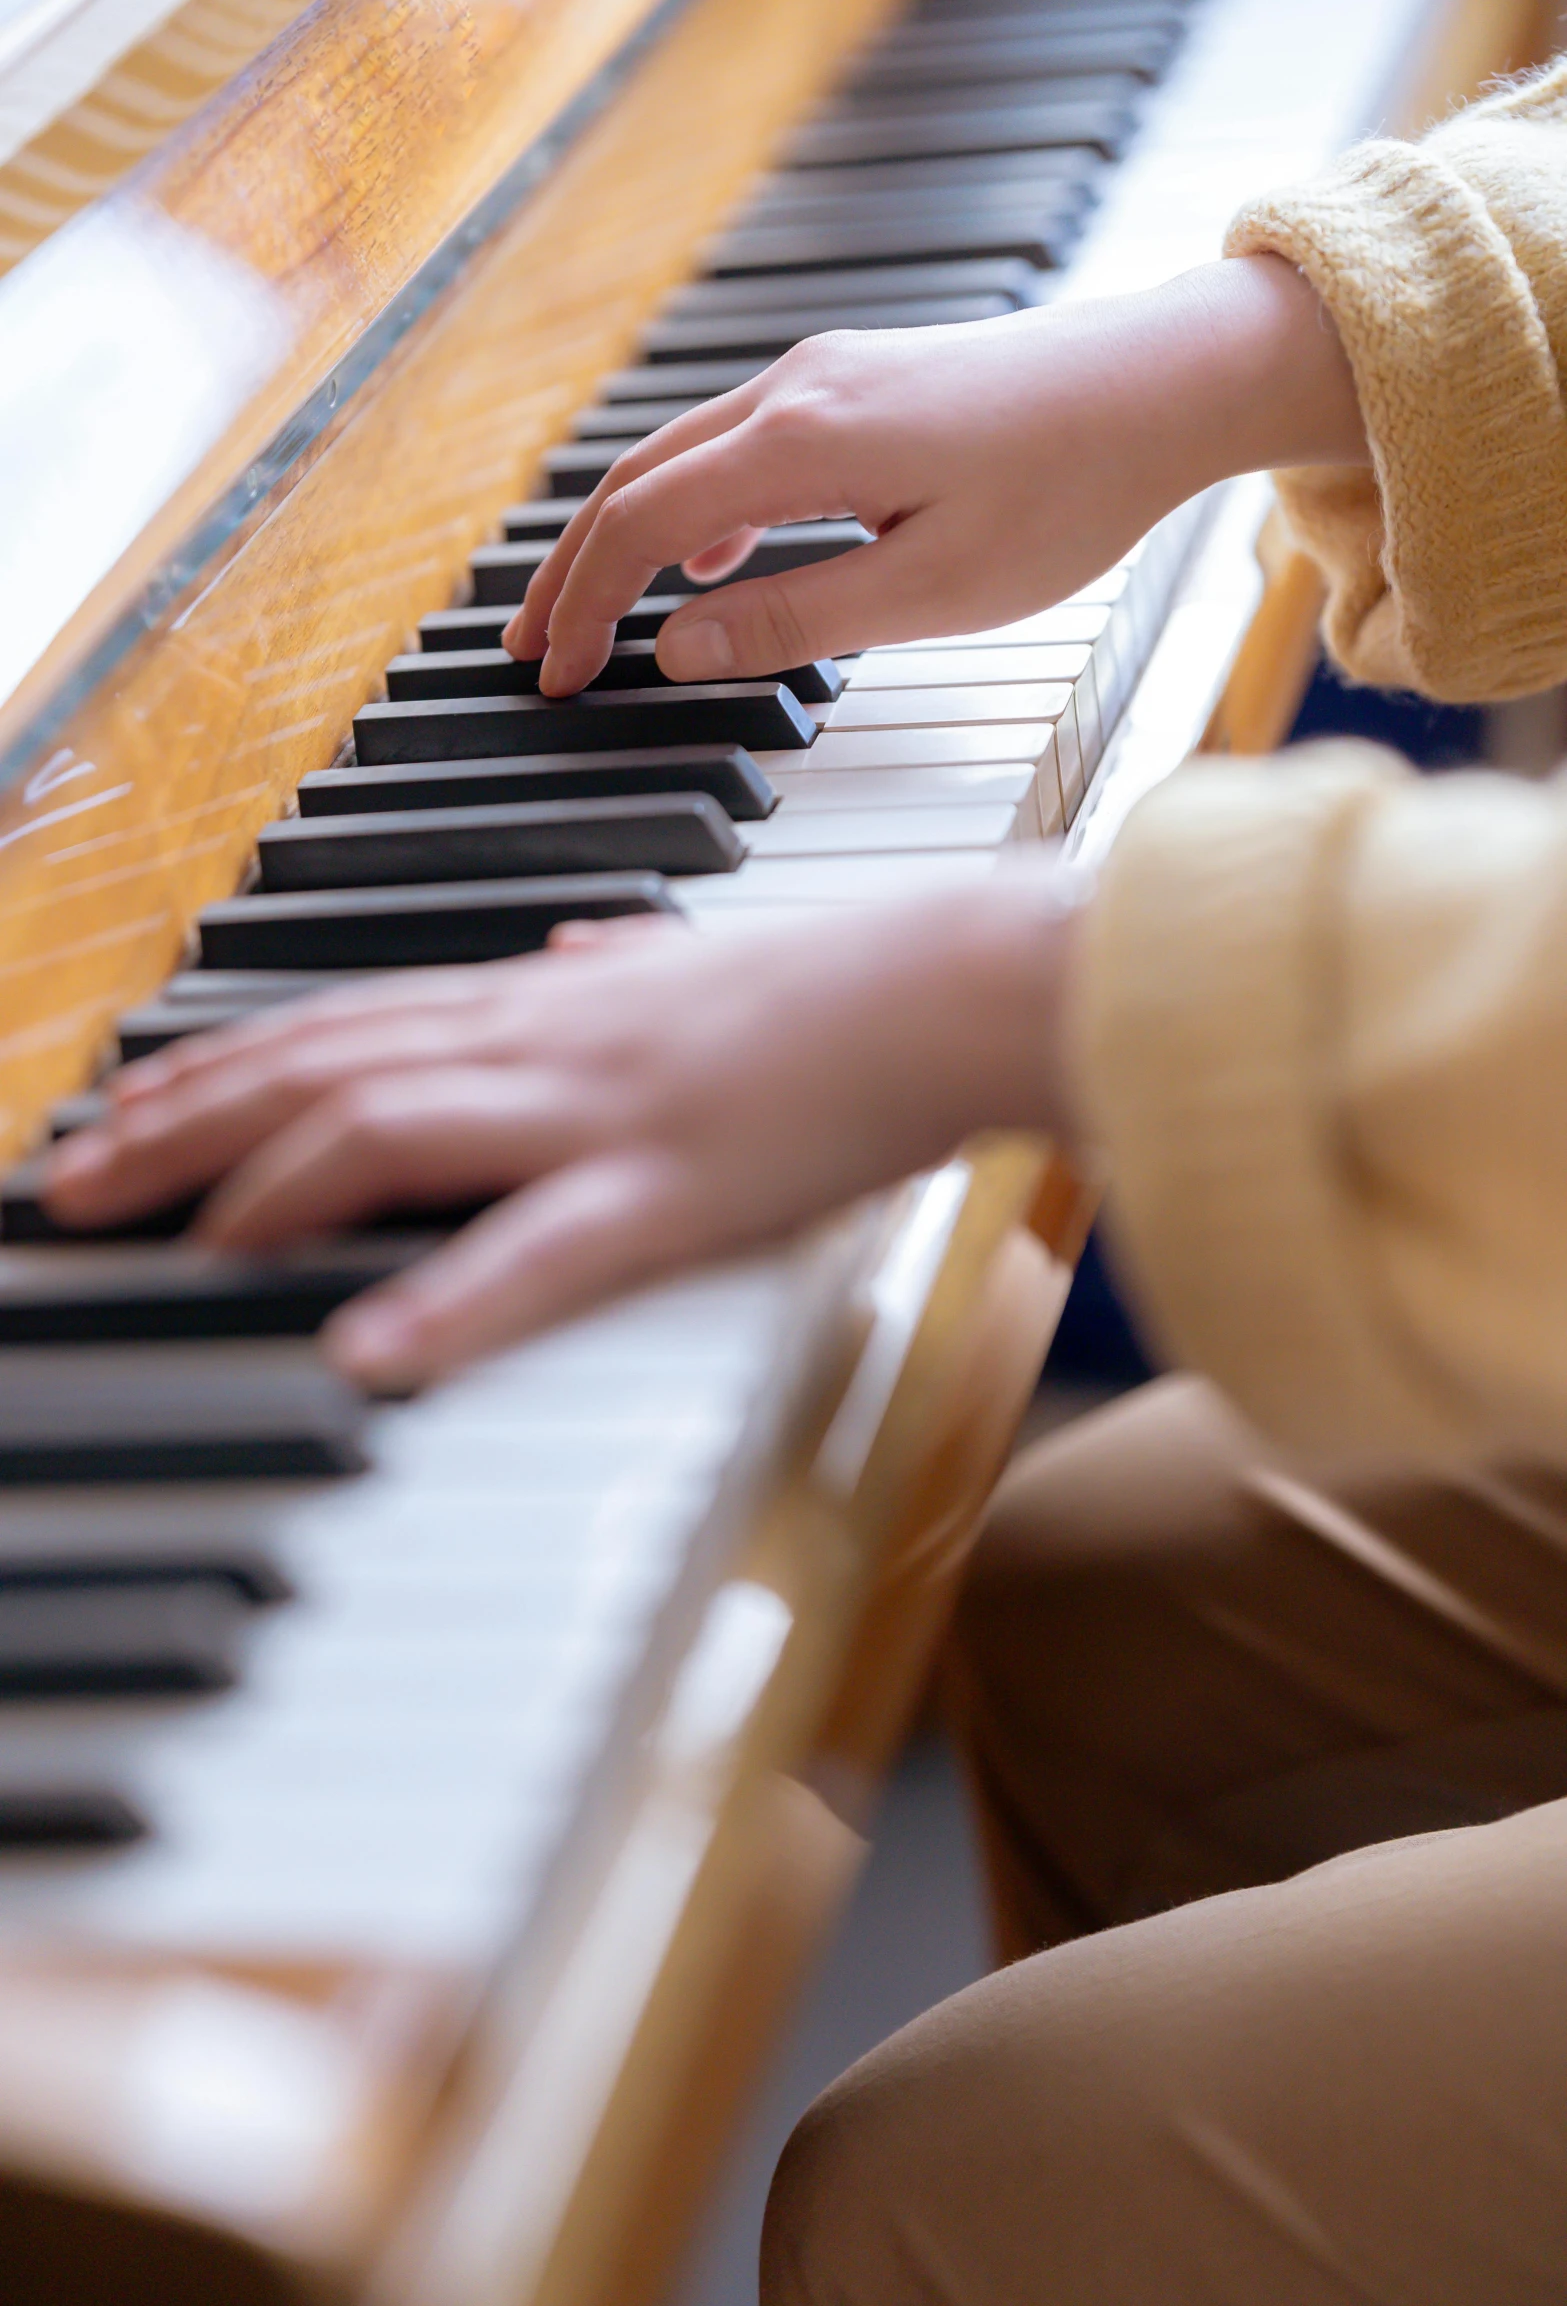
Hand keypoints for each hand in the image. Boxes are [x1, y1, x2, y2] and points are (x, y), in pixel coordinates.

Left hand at [43, 864, 1087, 1388]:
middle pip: (316, 1068)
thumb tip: (572, 950)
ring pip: (382, 1126)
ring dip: (249, 1186)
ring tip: (151, 1241)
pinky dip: (444, 1302)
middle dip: (173, 1126)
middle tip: (67, 1181)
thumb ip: (619, 964)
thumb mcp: (702, 966)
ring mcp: (597, 1108)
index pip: (341, 1024)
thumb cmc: (844, 986)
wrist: (954, 979)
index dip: (214, 1069)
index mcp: (548, 1003)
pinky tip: (365, 1354)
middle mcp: (541, 1039)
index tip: (120, 1108)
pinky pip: (540, 1249)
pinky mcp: (674, 1187)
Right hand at [508, 254, 1364, 693]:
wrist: (1162, 384)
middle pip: (637, 481)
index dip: (584, 606)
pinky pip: (738, 445)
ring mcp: (824, 376)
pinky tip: (703, 566)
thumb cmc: (1071, 488)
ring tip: (593, 614)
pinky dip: (694, 510)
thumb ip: (793, 621)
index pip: (641, 525)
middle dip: (573, 571)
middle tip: (530, 648)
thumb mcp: (932, 590)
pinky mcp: (857, 383)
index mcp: (802, 441)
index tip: (554, 674)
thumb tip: (677, 649)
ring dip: (626, 539)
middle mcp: (796, 390)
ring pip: (681, 457)